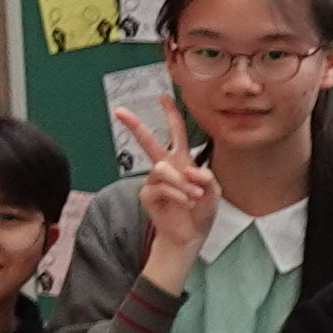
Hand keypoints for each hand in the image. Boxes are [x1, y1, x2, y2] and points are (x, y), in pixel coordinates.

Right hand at [126, 107, 217, 286]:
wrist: (190, 235)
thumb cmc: (201, 211)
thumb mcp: (213, 192)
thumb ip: (205, 178)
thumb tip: (188, 170)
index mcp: (182, 161)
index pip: (176, 133)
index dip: (170, 115)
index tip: (163, 97)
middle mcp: (165, 168)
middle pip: (148, 142)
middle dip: (135, 126)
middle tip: (120, 111)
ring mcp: (154, 181)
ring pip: (164, 170)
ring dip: (183, 183)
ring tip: (195, 196)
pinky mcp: (147, 195)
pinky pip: (162, 187)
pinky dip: (178, 194)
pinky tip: (187, 203)